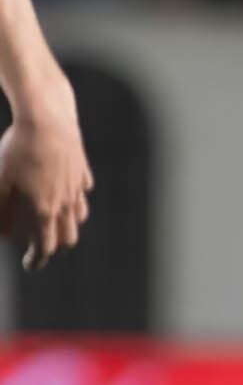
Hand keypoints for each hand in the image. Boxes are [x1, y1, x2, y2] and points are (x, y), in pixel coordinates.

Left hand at [0, 91, 90, 270]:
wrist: (47, 120)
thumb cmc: (17, 151)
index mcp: (45, 209)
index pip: (46, 246)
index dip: (37, 259)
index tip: (30, 265)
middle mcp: (66, 202)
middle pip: (69, 236)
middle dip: (57, 245)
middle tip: (43, 245)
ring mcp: (77, 185)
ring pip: (79, 215)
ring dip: (69, 224)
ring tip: (56, 221)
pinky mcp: (81, 169)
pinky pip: (82, 189)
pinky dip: (75, 196)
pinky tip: (65, 189)